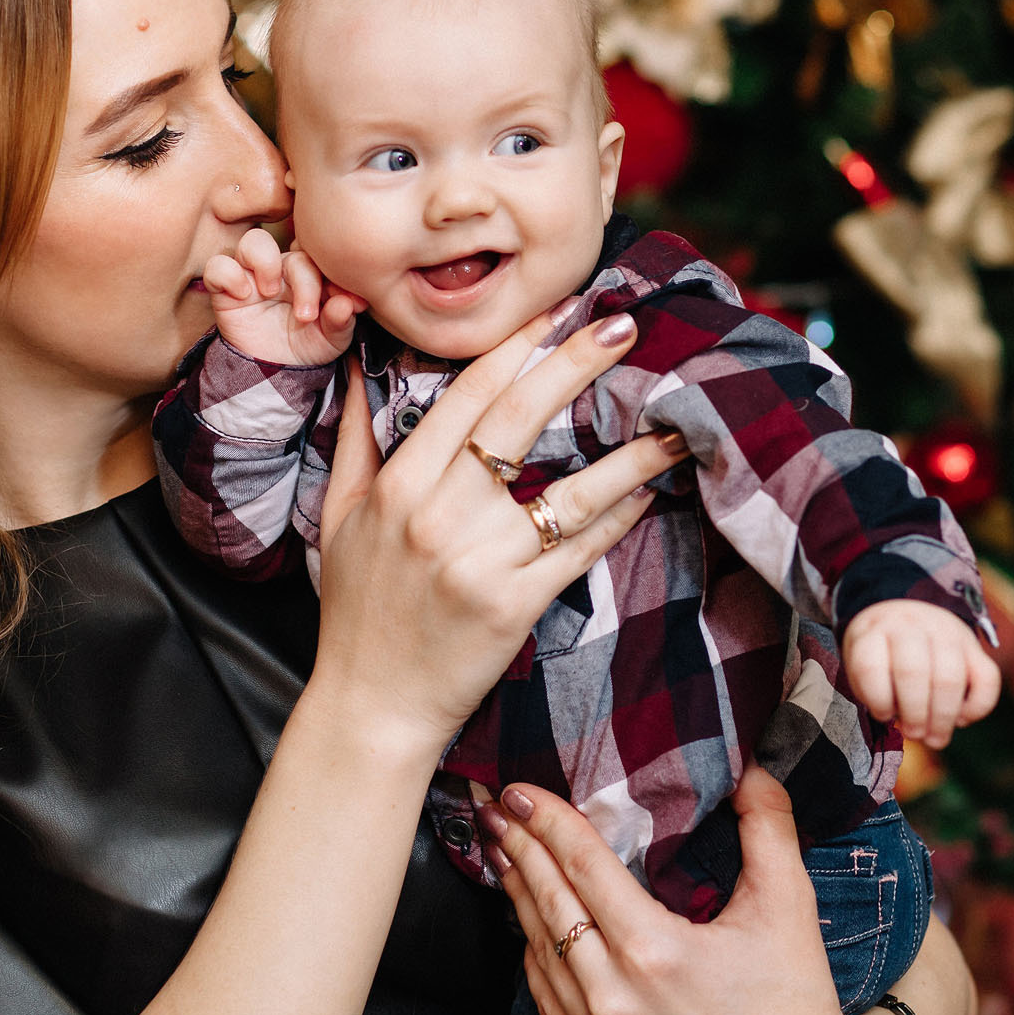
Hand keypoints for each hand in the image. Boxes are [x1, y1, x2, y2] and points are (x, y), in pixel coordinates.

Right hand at [204, 228, 365, 366]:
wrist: (274, 373)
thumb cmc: (305, 347)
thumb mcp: (331, 339)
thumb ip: (342, 320)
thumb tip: (350, 304)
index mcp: (311, 273)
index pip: (323, 258)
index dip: (334, 276)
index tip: (346, 304)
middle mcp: (282, 268)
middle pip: (293, 254)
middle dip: (306, 282)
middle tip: (307, 316)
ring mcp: (252, 276)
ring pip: (253, 242)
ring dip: (266, 263)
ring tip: (271, 292)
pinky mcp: (225, 289)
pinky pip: (218, 266)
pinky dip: (229, 275)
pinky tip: (243, 296)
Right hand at [301, 301, 686, 757]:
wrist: (371, 707)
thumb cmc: (356, 612)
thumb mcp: (338, 518)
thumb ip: (356, 441)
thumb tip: (362, 373)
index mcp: (398, 486)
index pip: (467, 395)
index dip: (519, 344)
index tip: (560, 307)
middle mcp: (439, 515)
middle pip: (518, 419)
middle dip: (576, 362)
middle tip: (624, 323)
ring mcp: (481, 560)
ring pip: (568, 488)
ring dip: (630, 451)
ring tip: (675, 422)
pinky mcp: (515, 604)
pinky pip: (579, 548)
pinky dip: (617, 518)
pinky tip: (650, 491)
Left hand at [479, 769, 899, 1014]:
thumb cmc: (795, 995)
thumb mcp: (788, 902)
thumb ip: (767, 824)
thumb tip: (749, 765)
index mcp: (655, 953)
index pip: (582, 868)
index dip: (547, 822)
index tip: (519, 792)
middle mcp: (616, 1001)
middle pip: (548, 906)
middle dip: (518, 850)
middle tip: (495, 810)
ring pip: (539, 955)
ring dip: (518, 901)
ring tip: (504, 855)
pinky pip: (546, 1005)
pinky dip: (536, 959)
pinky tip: (530, 925)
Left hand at [840, 599, 999, 749]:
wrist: (906, 616)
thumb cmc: (881, 654)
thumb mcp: (862, 666)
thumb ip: (876, 694)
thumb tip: (913, 729)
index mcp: (873, 632)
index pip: (870, 666)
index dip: (877, 699)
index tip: (882, 715)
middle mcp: (909, 626)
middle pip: (913, 672)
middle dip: (914, 713)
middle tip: (914, 734)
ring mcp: (946, 632)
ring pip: (950, 677)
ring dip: (943, 716)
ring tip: (934, 738)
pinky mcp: (973, 645)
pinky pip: (987, 677)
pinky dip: (978, 706)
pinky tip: (962, 721)